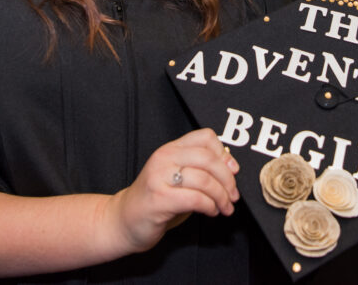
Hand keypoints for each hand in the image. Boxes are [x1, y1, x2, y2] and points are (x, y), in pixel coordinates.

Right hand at [107, 129, 239, 252]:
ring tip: (224, 207)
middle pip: (208, 159)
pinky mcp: (160, 199)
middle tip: (233, 195)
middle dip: (228, 179)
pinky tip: (211, 211)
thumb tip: (230, 165)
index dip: (224, 153)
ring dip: (221, 197)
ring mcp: (160, 177)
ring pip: (205, 180)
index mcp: (170, 149)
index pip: (205, 137)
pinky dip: (210, 207)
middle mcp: (164, 158)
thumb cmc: (156, 199)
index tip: (233, 170)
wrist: (124, 220)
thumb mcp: (177, 176)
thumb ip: (199, 168)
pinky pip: (196, 199)